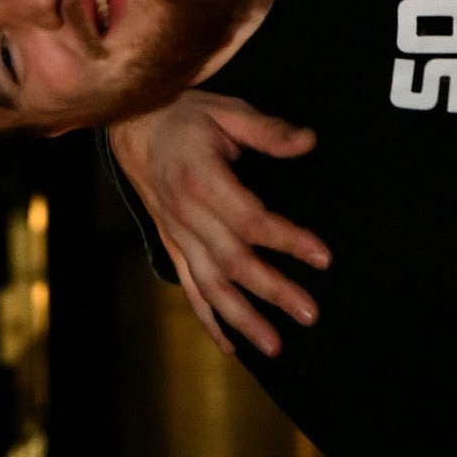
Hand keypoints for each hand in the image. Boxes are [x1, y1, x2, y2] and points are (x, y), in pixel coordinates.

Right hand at [108, 91, 329, 357]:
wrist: (134, 126)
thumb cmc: (185, 116)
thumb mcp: (227, 111)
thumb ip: (268, 131)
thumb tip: (308, 141)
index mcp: (203, 178)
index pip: (250, 218)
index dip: (287, 239)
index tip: (322, 258)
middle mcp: (186, 213)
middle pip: (233, 260)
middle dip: (273, 290)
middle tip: (310, 314)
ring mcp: (176, 233)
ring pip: (209, 284)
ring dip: (241, 318)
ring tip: (274, 346)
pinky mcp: (171, 244)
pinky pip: (188, 286)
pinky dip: (208, 319)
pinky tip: (231, 345)